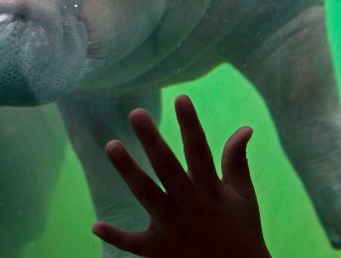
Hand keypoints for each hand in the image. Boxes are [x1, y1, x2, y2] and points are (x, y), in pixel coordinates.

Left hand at [92, 94, 271, 257]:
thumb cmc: (242, 231)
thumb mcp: (244, 196)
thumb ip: (237, 161)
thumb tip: (244, 127)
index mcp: (211, 192)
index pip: (200, 151)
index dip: (191, 125)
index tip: (181, 98)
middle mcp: (191, 208)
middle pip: (167, 169)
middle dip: (152, 140)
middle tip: (135, 113)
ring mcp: (173, 230)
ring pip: (147, 196)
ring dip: (128, 171)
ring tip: (111, 145)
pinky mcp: (160, 251)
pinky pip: (134, 244)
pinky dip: (116, 236)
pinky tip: (96, 225)